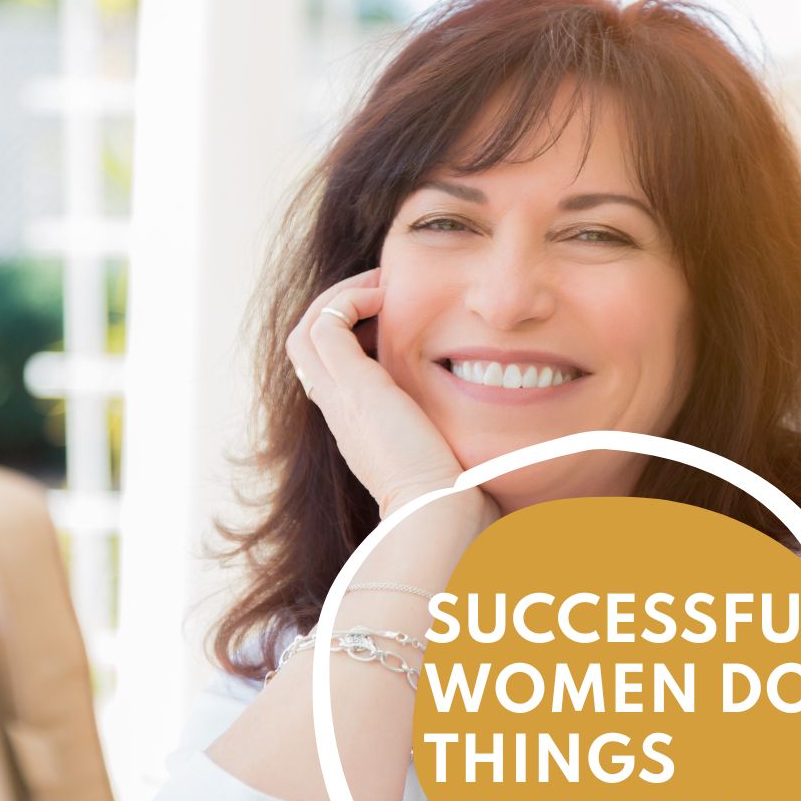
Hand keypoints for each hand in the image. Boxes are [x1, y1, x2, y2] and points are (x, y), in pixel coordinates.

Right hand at [285, 267, 497, 522]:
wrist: (437, 512)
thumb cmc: (453, 495)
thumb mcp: (446, 453)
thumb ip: (453, 432)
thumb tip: (494, 431)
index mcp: (359, 425)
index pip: (332, 368)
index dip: (353, 336)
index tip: (394, 319)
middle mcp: (340, 410)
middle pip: (308, 346)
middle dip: (339, 310)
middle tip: (382, 292)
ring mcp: (340, 398)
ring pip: (306, 331)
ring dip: (341, 299)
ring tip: (382, 287)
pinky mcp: (352, 386)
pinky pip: (327, 324)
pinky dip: (350, 300)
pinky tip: (389, 298)